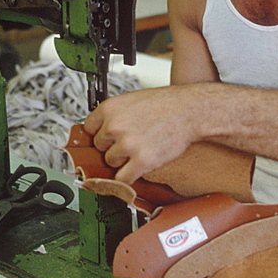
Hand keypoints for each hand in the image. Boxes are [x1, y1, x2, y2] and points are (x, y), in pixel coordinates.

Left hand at [82, 86, 200, 184]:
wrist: (190, 111)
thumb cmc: (165, 104)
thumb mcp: (132, 100)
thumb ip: (115, 115)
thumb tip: (102, 129)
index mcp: (109, 108)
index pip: (88, 129)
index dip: (99, 134)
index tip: (104, 139)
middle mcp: (115, 126)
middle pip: (99, 147)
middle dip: (112, 147)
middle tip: (128, 143)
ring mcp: (128, 144)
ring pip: (111, 162)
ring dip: (122, 161)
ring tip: (138, 151)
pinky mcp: (142, 161)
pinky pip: (123, 178)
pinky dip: (128, 177)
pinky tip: (135, 171)